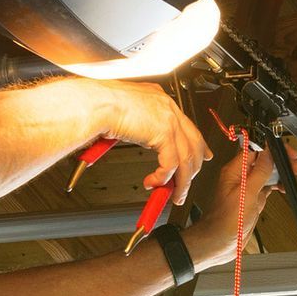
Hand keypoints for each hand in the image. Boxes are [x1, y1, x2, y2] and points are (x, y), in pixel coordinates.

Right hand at [72, 79, 211, 203]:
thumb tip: (142, 138)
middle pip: (193, 143)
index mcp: (160, 99)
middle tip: (185, 186)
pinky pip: (170, 163)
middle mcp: (167, 107)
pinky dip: (162, 178)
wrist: (93, 103)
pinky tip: (153, 182)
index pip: (187, 126)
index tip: (203, 156)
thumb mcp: (126, 113)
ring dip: (180, 182)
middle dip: (193, 169)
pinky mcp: (163, 132)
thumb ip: (139, 125)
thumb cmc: (99, 106)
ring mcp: (168, 119)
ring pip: (185, 158)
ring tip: (174, 196)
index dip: (198, 145)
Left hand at [185, 142, 296, 269]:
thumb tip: (268, 154)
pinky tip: (283, 188)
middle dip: (280, 160)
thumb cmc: (225, 221)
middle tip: (294, 164)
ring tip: (293, 174)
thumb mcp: (246, 194)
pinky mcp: (252, 199)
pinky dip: (277, 185)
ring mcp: (247, 188)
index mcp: (235, 171)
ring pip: (267, 173)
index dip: (272, 149)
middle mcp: (240, 177)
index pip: (256, 150)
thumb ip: (259, 173)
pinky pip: (266, 187)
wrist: (220, 242)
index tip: (286, 152)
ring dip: (280, 172)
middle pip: (263, 160)